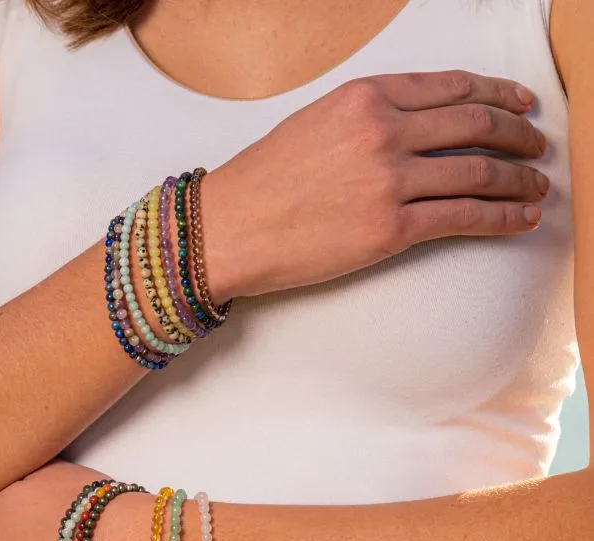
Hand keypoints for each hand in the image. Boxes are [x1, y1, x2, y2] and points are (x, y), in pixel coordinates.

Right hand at [202, 70, 549, 298]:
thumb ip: (366, 118)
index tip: (518, 104)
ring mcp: (389, 181)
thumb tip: (411, 129)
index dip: (497, 93)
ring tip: (536, 188)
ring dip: (518, 180)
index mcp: (365, 97)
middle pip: (475, 124)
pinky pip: (463, 218)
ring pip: (478, 172)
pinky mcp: (390, 230)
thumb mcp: (313, 123)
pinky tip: (520, 219)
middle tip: (536, 147)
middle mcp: (384, 132)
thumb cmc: (260, 183)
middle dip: (517, 135)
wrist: (228, 230)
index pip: (451, 87)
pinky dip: (501, 218)